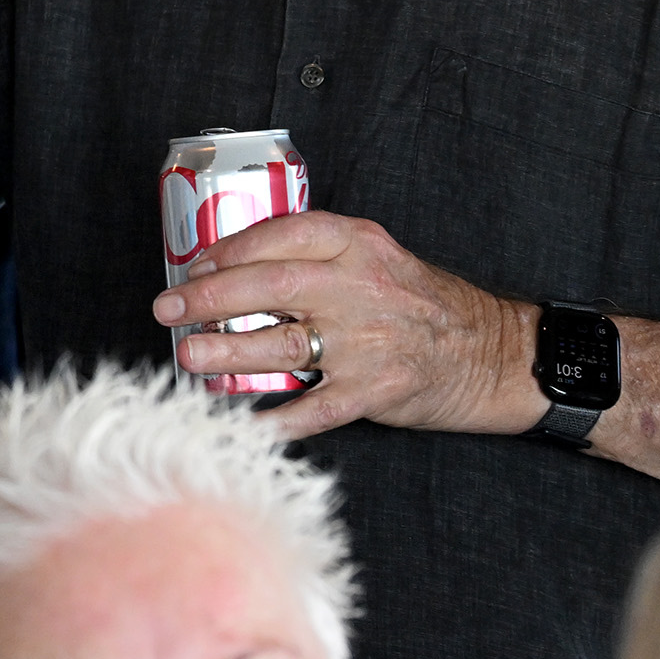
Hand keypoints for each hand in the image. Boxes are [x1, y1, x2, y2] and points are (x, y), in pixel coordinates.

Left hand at [147, 210, 535, 438]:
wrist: (491, 354)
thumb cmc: (420, 305)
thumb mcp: (377, 258)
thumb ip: (318, 257)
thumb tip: (232, 267)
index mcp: (359, 246)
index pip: (283, 235)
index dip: (230, 249)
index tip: (194, 265)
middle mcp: (361, 288)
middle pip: (270, 287)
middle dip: (209, 298)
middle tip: (168, 308)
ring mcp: (368, 343)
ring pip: (282, 344)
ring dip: (226, 350)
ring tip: (188, 355)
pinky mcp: (374, 391)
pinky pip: (314, 409)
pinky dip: (275, 419)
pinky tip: (242, 423)